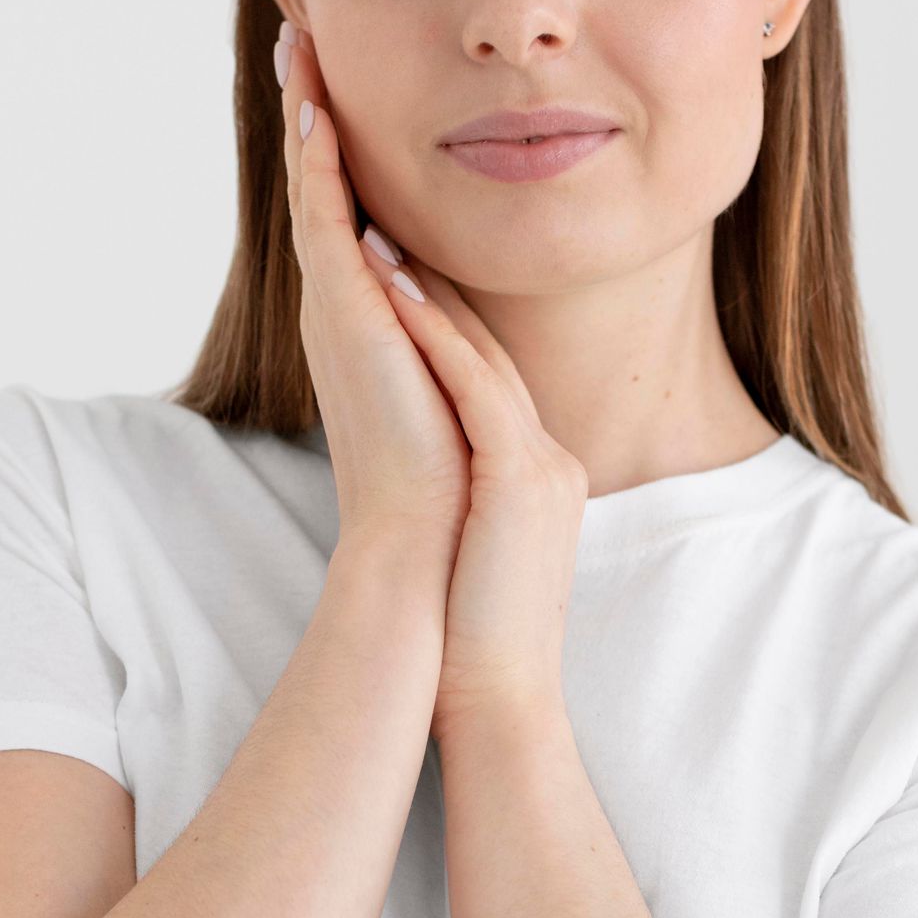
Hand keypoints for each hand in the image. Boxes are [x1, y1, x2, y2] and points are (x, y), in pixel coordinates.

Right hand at [278, 21, 470, 577]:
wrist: (425, 536)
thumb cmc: (451, 479)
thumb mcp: (458, 382)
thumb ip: (452, 339)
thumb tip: (461, 313)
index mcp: (367, 319)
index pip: (350, 213)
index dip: (344, 150)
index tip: (343, 88)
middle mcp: (341, 304)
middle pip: (318, 185)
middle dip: (311, 112)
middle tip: (302, 41)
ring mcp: (337, 304)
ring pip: (312, 186)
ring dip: (306, 115)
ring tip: (297, 47)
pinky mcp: (344, 310)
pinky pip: (322, 214)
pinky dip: (318, 158)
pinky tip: (317, 106)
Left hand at [353, 240, 589, 746]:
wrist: (500, 702)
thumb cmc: (470, 643)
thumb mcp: (472, 554)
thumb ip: (463, 504)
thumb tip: (425, 485)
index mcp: (536, 472)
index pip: (483, 374)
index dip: (437, 314)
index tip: (388, 261)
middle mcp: (548, 456)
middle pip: (485, 346)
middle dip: (430, 279)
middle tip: (373, 215)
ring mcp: (544, 465)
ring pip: (480, 353)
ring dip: (423, 289)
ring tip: (369, 231)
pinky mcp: (521, 481)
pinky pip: (477, 389)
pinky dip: (433, 336)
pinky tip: (389, 289)